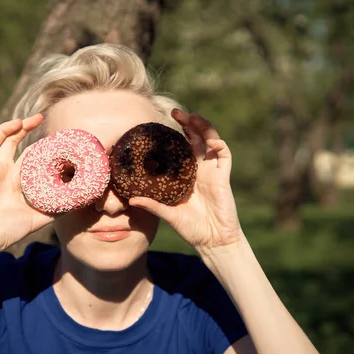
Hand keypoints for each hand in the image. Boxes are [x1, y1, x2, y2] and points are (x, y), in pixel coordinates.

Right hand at [0, 114, 53, 255]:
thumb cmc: (11, 230)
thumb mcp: (41, 217)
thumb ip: (59, 208)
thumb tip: (81, 200)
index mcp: (17, 177)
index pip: (29, 153)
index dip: (40, 143)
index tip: (54, 136)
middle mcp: (3, 170)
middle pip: (12, 140)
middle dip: (24, 127)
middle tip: (38, 118)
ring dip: (4, 128)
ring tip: (18, 122)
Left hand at [128, 109, 243, 253]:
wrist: (213, 241)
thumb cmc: (191, 228)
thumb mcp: (168, 214)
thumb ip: (152, 205)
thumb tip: (130, 200)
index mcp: (187, 174)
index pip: (181, 148)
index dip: (175, 134)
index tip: (161, 123)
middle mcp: (200, 169)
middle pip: (196, 139)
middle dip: (188, 123)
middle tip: (175, 112)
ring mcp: (213, 171)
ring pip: (211, 141)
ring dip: (204, 127)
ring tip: (192, 116)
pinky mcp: (223, 177)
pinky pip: (223, 155)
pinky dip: (218, 144)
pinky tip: (209, 138)